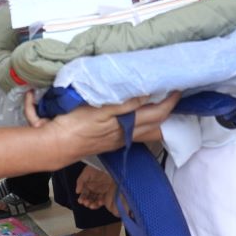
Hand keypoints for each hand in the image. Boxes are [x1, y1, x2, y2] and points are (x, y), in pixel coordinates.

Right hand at [24, 91, 179, 161]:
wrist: (58, 145)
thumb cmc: (76, 125)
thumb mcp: (100, 110)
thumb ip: (125, 104)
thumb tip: (147, 95)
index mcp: (127, 125)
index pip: (157, 114)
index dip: (170, 103)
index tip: (177, 90)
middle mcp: (127, 135)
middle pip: (157, 127)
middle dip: (168, 113)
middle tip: (174, 97)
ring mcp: (120, 140)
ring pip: (147, 131)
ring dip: (157, 120)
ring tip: (161, 105)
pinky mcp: (111, 141)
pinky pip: (135, 133)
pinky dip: (143, 124)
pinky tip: (139, 117)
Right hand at [76, 166, 115, 209]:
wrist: (109, 166)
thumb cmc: (97, 167)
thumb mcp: (86, 172)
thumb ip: (80, 181)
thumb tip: (77, 191)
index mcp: (87, 185)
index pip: (84, 194)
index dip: (82, 198)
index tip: (81, 201)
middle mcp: (93, 189)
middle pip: (89, 199)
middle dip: (87, 202)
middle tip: (86, 203)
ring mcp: (100, 191)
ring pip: (95, 201)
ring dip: (93, 204)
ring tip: (92, 205)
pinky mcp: (107, 193)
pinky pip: (103, 200)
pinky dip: (100, 203)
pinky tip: (99, 202)